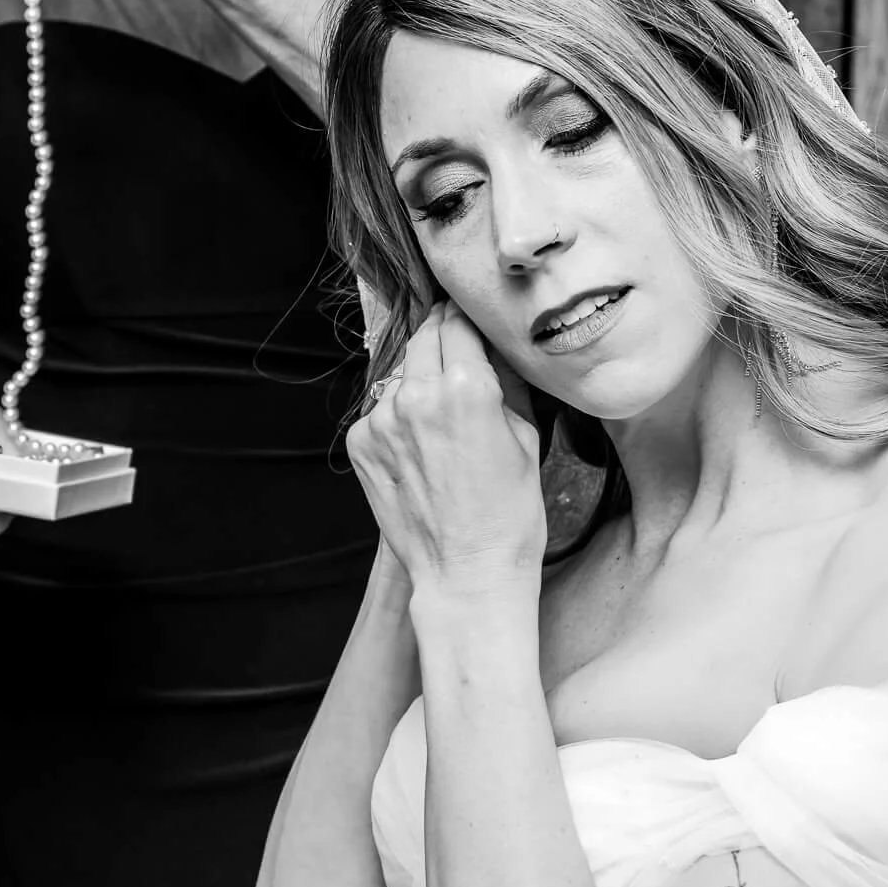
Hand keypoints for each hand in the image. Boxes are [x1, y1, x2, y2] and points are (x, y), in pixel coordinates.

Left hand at [346, 303, 546, 598]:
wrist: (466, 575)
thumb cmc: (508, 513)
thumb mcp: (526, 437)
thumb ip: (505, 380)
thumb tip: (494, 345)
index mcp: (465, 387)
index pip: (458, 323)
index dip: (466, 315)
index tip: (469, 312)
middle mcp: (416, 396)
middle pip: (424, 338)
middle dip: (441, 336)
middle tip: (457, 344)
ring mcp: (382, 421)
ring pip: (400, 374)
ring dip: (419, 378)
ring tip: (442, 409)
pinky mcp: (361, 444)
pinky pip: (381, 409)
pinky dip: (398, 414)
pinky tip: (421, 442)